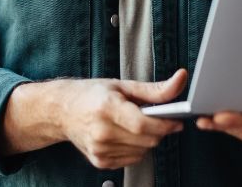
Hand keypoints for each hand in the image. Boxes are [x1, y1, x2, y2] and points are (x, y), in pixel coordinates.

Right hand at [56, 69, 187, 169]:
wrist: (61, 111)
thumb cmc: (90, 95)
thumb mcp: (122, 85)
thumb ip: (154, 89)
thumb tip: (180, 81)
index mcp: (106, 108)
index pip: (143, 124)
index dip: (165, 124)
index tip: (175, 120)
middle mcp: (101, 132)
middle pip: (147, 140)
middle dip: (159, 130)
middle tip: (156, 118)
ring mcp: (100, 150)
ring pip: (143, 151)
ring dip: (147, 139)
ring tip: (135, 124)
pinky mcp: (100, 161)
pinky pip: (133, 159)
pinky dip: (136, 148)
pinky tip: (126, 135)